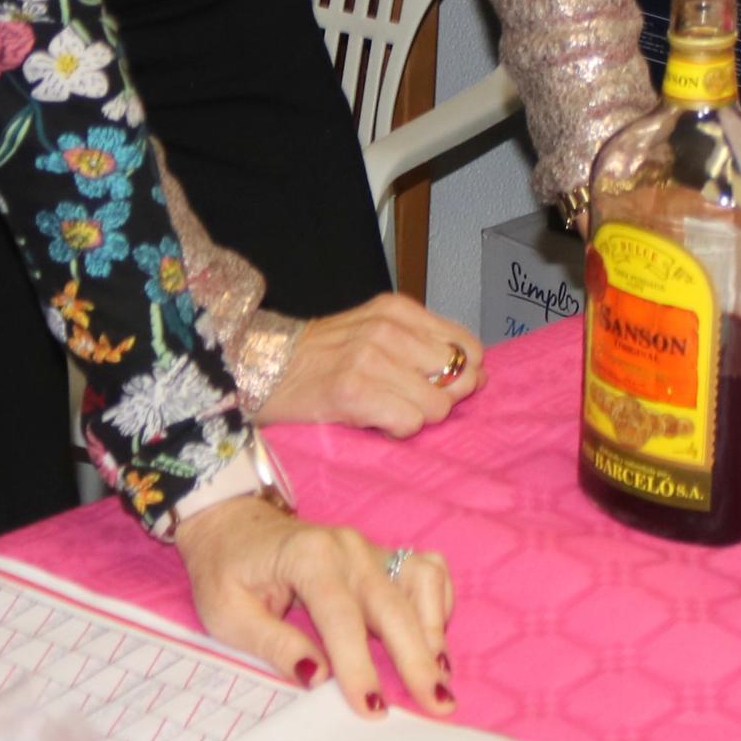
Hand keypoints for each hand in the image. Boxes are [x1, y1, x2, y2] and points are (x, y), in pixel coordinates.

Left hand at [176, 497, 454, 718]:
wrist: (232, 525)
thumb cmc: (226, 572)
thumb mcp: (228, 615)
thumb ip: (275, 644)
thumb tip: (317, 677)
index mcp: (308, 557)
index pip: (341, 617)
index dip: (359, 665)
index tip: (373, 708)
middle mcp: (347, 547)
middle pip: (393, 603)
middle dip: (417, 657)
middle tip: (437, 703)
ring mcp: (369, 548)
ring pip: (420, 581)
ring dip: (434, 628)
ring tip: (440, 675)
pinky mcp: (380, 556)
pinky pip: (426, 571)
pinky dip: (436, 604)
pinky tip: (433, 639)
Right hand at [252, 293, 479, 433]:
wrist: (263, 368)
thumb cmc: (322, 357)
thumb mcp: (375, 332)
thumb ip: (423, 345)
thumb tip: (478, 374)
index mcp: (398, 310)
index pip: (467, 346)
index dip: (463, 374)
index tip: (439, 386)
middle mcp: (388, 328)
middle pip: (459, 377)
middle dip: (442, 397)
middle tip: (408, 401)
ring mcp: (370, 358)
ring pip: (437, 405)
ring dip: (416, 417)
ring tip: (385, 409)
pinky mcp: (354, 391)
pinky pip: (409, 423)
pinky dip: (397, 430)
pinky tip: (372, 420)